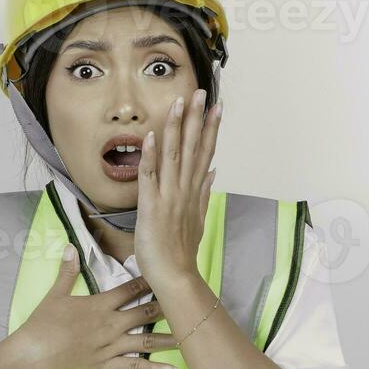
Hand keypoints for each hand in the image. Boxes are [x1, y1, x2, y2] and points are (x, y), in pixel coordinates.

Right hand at [11, 245, 179, 368]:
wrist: (34, 357)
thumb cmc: (42, 325)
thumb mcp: (54, 295)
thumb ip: (67, 272)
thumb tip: (71, 246)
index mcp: (99, 306)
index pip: (130, 290)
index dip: (148, 282)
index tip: (165, 276)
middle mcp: (110, 325)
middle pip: (145, 314)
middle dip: (166, 308)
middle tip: (186, 303)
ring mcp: (111, 348)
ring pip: (146, 342)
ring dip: (169, 338)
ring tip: (189, 336)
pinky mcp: (107, 367)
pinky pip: (135, 367)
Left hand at [134, 88, 221, 292]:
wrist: (175, 276)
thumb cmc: (182, 252)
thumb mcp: (198, 220)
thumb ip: (204, 194)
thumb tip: (213, 173)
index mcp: (194, 192)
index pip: (205, 153)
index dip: (211, 128)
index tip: (217, 106)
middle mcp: (185, 190)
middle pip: (193, 148)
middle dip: (198, 118)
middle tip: (202, 93)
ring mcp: (169, 197)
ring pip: (174, 155)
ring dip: (177, 128)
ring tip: (180, 103)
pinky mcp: (152, 206)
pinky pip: (150, 177)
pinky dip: (151, 156)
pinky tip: (153, 136)